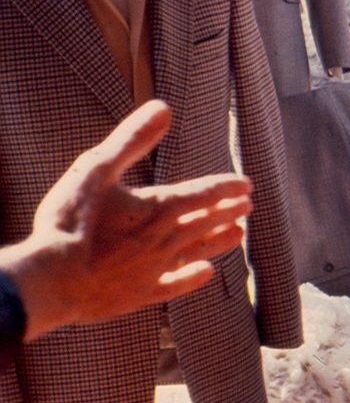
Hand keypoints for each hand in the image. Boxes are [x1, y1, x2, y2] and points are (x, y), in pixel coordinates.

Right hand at [0, 100, 251, 341]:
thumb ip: (131, 139)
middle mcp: (163, 239)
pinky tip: (206, 273)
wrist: (50, 281)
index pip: (202, 194)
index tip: (246, 185)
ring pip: (196, 251)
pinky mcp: (138, 295)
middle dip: (227, 211)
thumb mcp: (97, 169)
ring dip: (219, 241)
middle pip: (204, 221)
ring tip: (239, 234)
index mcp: (157, 207)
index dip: (225, 187)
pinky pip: (174, 286)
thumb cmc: (70, 221)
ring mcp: (152, 269)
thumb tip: (162, 108)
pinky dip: (192, 278)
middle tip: (247, 206)